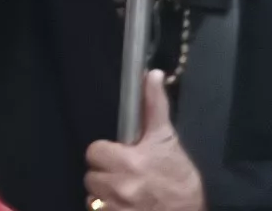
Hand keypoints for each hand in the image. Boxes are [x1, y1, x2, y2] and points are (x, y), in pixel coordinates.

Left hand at [80, 72, 206, 210]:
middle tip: (127, 176)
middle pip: (91, 176)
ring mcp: (117, 207)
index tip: (121, 157)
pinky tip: (126, 206)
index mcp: (130, 162)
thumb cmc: (179, 178)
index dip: (106, 154)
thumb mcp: (167, 140)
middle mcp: (121, 186)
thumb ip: (154, 107)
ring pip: (92, 196)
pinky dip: (108, 210)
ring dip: (106, 195)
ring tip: (127, 193)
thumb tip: (152, 75)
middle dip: (106, 175)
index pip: (94, 151)